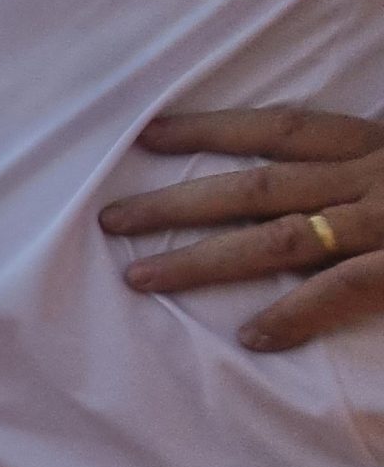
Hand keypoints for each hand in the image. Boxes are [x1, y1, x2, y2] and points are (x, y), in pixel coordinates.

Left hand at [101, 107, 383, 350]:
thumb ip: (359, 172)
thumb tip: (309, 187)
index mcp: (373, 146)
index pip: (281, 129)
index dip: (211, 130)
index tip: (148, 134)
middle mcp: (373, 176)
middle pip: (256, 187)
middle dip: (176, 203)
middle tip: (109, 219)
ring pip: (280, 238)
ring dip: (204, 261)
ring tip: (140, 277)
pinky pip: (343, 287)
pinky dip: (295, 312)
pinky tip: (251, 337)